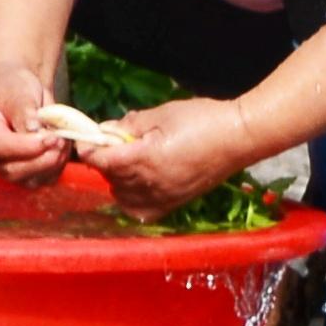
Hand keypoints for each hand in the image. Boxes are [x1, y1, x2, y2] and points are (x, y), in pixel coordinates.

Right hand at [0, 67, 70, 180]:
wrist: (20, 94)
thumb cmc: (14, 88)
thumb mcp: (17, 92)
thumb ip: (23, 111)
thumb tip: (33, 130)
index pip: (0, 147)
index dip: (27, 146)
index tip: (51, 136)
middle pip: (12, 171)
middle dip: (41, 159)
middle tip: (61, 139)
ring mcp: (6, 168)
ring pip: (30, 180)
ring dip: (52, 163)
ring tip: (63, 139)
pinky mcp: (26, 174)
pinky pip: (44, 180)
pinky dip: (58, 167)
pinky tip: (62, 147)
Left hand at [84, 101, 253, 219]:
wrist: (239, 137)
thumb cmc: (201, 119)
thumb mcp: (161, 114)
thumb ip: (129, 124)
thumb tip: (105, 130)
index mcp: (144, 159)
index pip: (101, 160)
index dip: (88, 148)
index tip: (86, 138)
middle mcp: (150, 184)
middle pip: (110, 176)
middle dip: (105, 159)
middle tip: (112, 142)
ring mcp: (163, 197)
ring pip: (122, 195)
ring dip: (117, 178)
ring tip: (129, 161)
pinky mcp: (175, 203)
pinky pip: (141, 210)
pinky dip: (132, 199)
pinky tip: (138, 184)